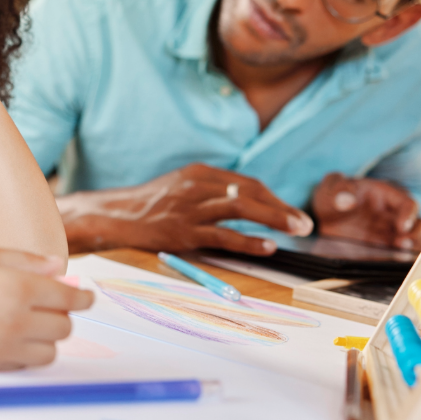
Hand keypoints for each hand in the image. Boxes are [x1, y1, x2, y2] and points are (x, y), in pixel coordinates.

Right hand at [0, 247, 93, 369]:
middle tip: (51, 302)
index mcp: (19, 288)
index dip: (83, 297)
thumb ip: (28, 262)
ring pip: (50, 351)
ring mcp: (4, 347)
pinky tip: (13, 334)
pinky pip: (26, 364)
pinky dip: (28, 352)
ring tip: (31, 321)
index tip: (87, 296)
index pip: (69, 299)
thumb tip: (61, 268)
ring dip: (48, 337)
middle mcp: (16, 321)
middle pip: (64, 327)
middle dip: (63, 314)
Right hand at [60, 163, 313, 255]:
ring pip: (241, 209)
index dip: (274, 198)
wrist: (115, 216)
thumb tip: (248, 202)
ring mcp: (190, 208)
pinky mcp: (183, 232)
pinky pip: (222, 235)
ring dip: (274, 219)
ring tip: (296, 231)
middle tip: (305, 224)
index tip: (292, 213)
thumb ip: (211, 191)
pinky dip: (248, 240)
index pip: (248, 183)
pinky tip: (267, 246)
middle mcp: (198, 186)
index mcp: (200, 173)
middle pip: (250, 192)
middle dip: (282, 208)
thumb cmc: (151, 205)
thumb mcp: (182, 187)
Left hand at [311, 173, 420, 249]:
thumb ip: (339, 189)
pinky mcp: (381, 247)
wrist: (322, 215)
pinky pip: (395, 254)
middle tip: (402, 244)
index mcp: (386, 195)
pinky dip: (397, 259)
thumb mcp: (332, 185)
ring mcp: (388, 232)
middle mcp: (392, 215)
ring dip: (410, 249)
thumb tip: (348, 201)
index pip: (408, 204)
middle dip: (415, 235)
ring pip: (411, 241)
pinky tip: (392, 262)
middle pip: (417, 225)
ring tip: (400, 254)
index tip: (401, 226)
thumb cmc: (332, 195)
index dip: (409, 215)